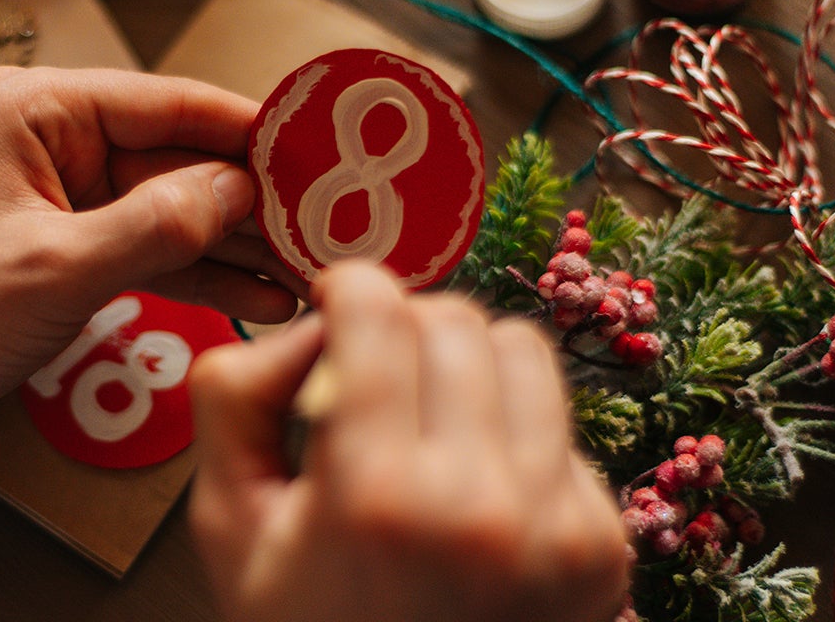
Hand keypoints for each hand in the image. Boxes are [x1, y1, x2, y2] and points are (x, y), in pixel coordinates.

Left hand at [0, 66, 303, 475]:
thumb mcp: (55, 269)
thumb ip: (158, 225)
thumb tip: (240, 192)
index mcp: (33, 112)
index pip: (166, 103)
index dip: (246, 128)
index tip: (317, 147)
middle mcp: (50, 143)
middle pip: (177, 158)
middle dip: (251, 198)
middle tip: (328, 222)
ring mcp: (59, 198)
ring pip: (170, 210)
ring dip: (235, 244)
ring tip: (306, 268)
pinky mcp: (63, 250)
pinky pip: (147, 251)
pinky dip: (198, 274)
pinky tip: (257, 295)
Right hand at [188, 261, 627, 621]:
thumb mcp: (230, 527)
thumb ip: (236, 399)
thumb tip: (311, 324)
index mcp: (374, 496)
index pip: (378, 309)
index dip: (345, 290)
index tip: (335, 309)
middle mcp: (481, 503)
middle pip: (453, 318)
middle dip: (404, 330)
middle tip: (375, 378)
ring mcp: (558, 524)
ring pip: (523, 350)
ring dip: (468, 365)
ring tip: (432, 422)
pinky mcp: (604, 545)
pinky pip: (560, 425)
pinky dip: (512, 434)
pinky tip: (475, 491)